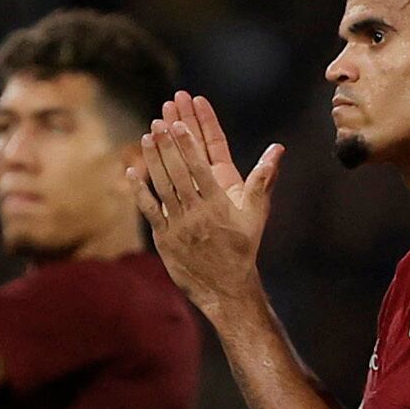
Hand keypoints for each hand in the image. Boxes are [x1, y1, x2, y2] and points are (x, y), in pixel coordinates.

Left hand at [129, 91, 283, 314]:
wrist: (225, 286)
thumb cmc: (243, 247)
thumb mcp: (256, 214)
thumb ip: (263, 180)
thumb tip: (277, 149)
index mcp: (219, 204)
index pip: (200, 168)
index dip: (188, 145)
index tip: (178, 125)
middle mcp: (197, 212)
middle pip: (178, 172)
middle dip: (168, 146)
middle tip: (159, 122)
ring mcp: (179, 225)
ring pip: (162, 187)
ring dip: (153, 161)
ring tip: (147, 137)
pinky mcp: (164, 238)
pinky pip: (150, 210)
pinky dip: (140, 191)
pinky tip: (132, 172)